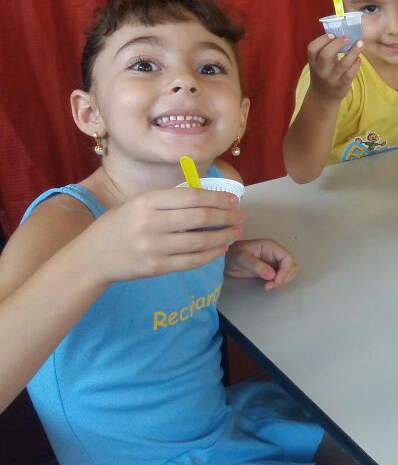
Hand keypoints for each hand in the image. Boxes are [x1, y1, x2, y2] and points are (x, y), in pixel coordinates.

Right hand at [84, 188, 241, 282]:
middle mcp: (150, 223)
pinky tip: (221, 248)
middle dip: (226, 215)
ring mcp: (154, 248)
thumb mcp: (137, 204)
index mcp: (147, 202)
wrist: (92, 257)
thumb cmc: (119, 226)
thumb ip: (168, 201)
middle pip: (200, 217)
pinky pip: (192, 261)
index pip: (192, 196)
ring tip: (235, 231)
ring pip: (200, 241)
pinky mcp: (157, 268)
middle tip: (239, 215)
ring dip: (224, 235)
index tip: (233, 200)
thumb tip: (209, 198)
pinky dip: (212, 254)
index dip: (218, 197)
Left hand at [225, 239, 297, 290]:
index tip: (276, 281)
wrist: (226, 260)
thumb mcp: (242, 259)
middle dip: (285, 277)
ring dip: (283, 281)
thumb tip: (272, 275)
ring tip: (269, 286)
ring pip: (289, 272)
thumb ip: (256, 266)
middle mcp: (276, 253)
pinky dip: (279, 283)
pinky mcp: (272, 270)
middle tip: (271, 286)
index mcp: (271, 247)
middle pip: (291, 266)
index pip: (287, 259)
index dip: (285, 271)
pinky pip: (282, 277)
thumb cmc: (232, 255)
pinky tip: (268, 286)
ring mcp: (275, 262)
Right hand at [307, 33, 362, 100]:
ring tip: (360, 43)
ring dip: (353, 52)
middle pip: (326, 54)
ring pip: (342, 64)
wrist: (323, 96)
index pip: (312, 48)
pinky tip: (359, 58)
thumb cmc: (323, 73)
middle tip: (347, 37)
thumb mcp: (319, 62)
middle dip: (337, 44)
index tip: (332, 34)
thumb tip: (342, 32)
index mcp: (313, 61)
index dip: (322, 39)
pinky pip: (350, 73)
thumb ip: (326, 49)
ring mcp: (331, 78)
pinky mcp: (342, 85)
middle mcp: (321, 70)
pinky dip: (356, 64)